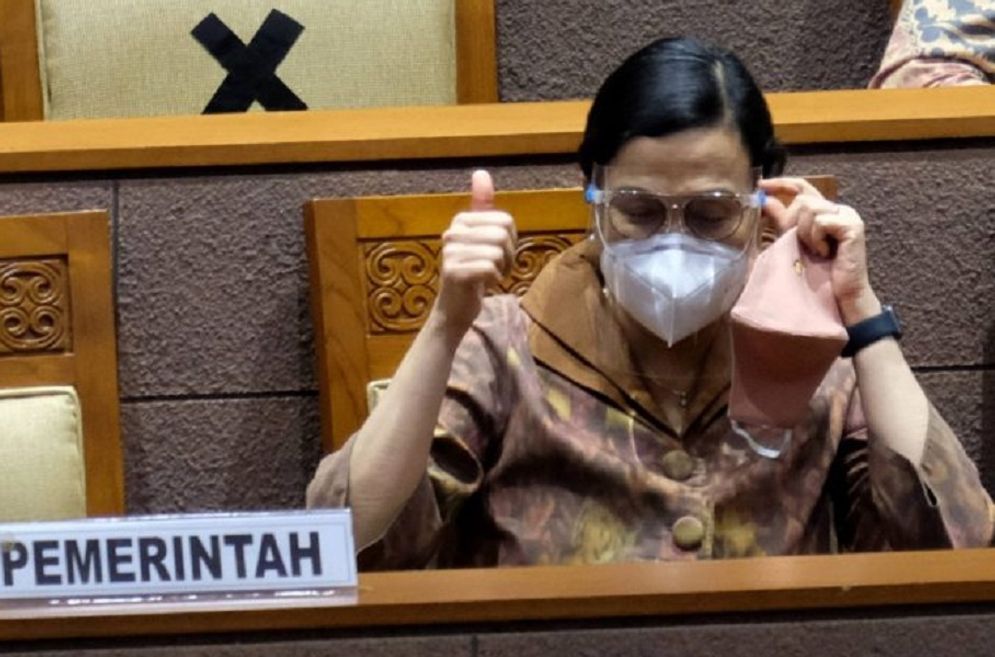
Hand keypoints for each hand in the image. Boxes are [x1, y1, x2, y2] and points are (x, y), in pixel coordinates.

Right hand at [433, 170, 516, 337]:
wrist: (455, 309)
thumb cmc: (473, 273)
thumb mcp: (482, 238)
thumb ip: (482, 207)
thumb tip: (481, 172)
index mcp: (461, 221)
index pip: (505, 220)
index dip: (511, 240)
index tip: (500, 254)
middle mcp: (452, 233)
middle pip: (502, 234)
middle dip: (508, 255)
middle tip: (497, 268)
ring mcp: (450, 252)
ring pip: (497, 252)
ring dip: (501, 268)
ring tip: (490, 275)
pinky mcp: (453, 272)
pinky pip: (489, 267)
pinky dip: (494, 279)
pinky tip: (484, 284)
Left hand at [759, 177, 881, 324]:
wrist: (838, 297)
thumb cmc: (817, 274)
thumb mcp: (793, 242)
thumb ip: (783, 220)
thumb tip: (766, 200)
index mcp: (825, 211)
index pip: (802, 187)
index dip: (781, 183)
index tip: (761, 185)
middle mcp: (838, 209)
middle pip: (803, 199)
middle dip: (793, 222)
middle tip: (800, 243)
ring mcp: (848, 215)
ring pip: (810, 209)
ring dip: (805, 233)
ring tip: (816, 251)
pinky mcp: (853, 225)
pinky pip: (821, 221)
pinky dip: (816, 239)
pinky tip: (825, 253)